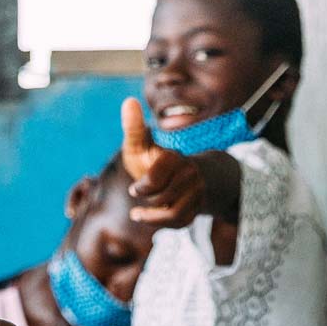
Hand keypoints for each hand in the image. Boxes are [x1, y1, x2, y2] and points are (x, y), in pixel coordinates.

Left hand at [120, 97, 203, 227]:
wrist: (183, 177)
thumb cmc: (155, 161)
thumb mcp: (141, 146)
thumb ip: (133, 129)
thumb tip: (128, 102)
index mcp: (175, 158)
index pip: (154, 181)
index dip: (141, 187)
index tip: (136, 186)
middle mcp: (191, 173)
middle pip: (160, 198)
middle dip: (146, 200)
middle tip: (142, 194)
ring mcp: (198, 191)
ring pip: (172, 213)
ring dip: (151, 215)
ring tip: (139, 212)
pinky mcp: (198, 207)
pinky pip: (180, 223)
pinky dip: (161, 224)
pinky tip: (148, 217)